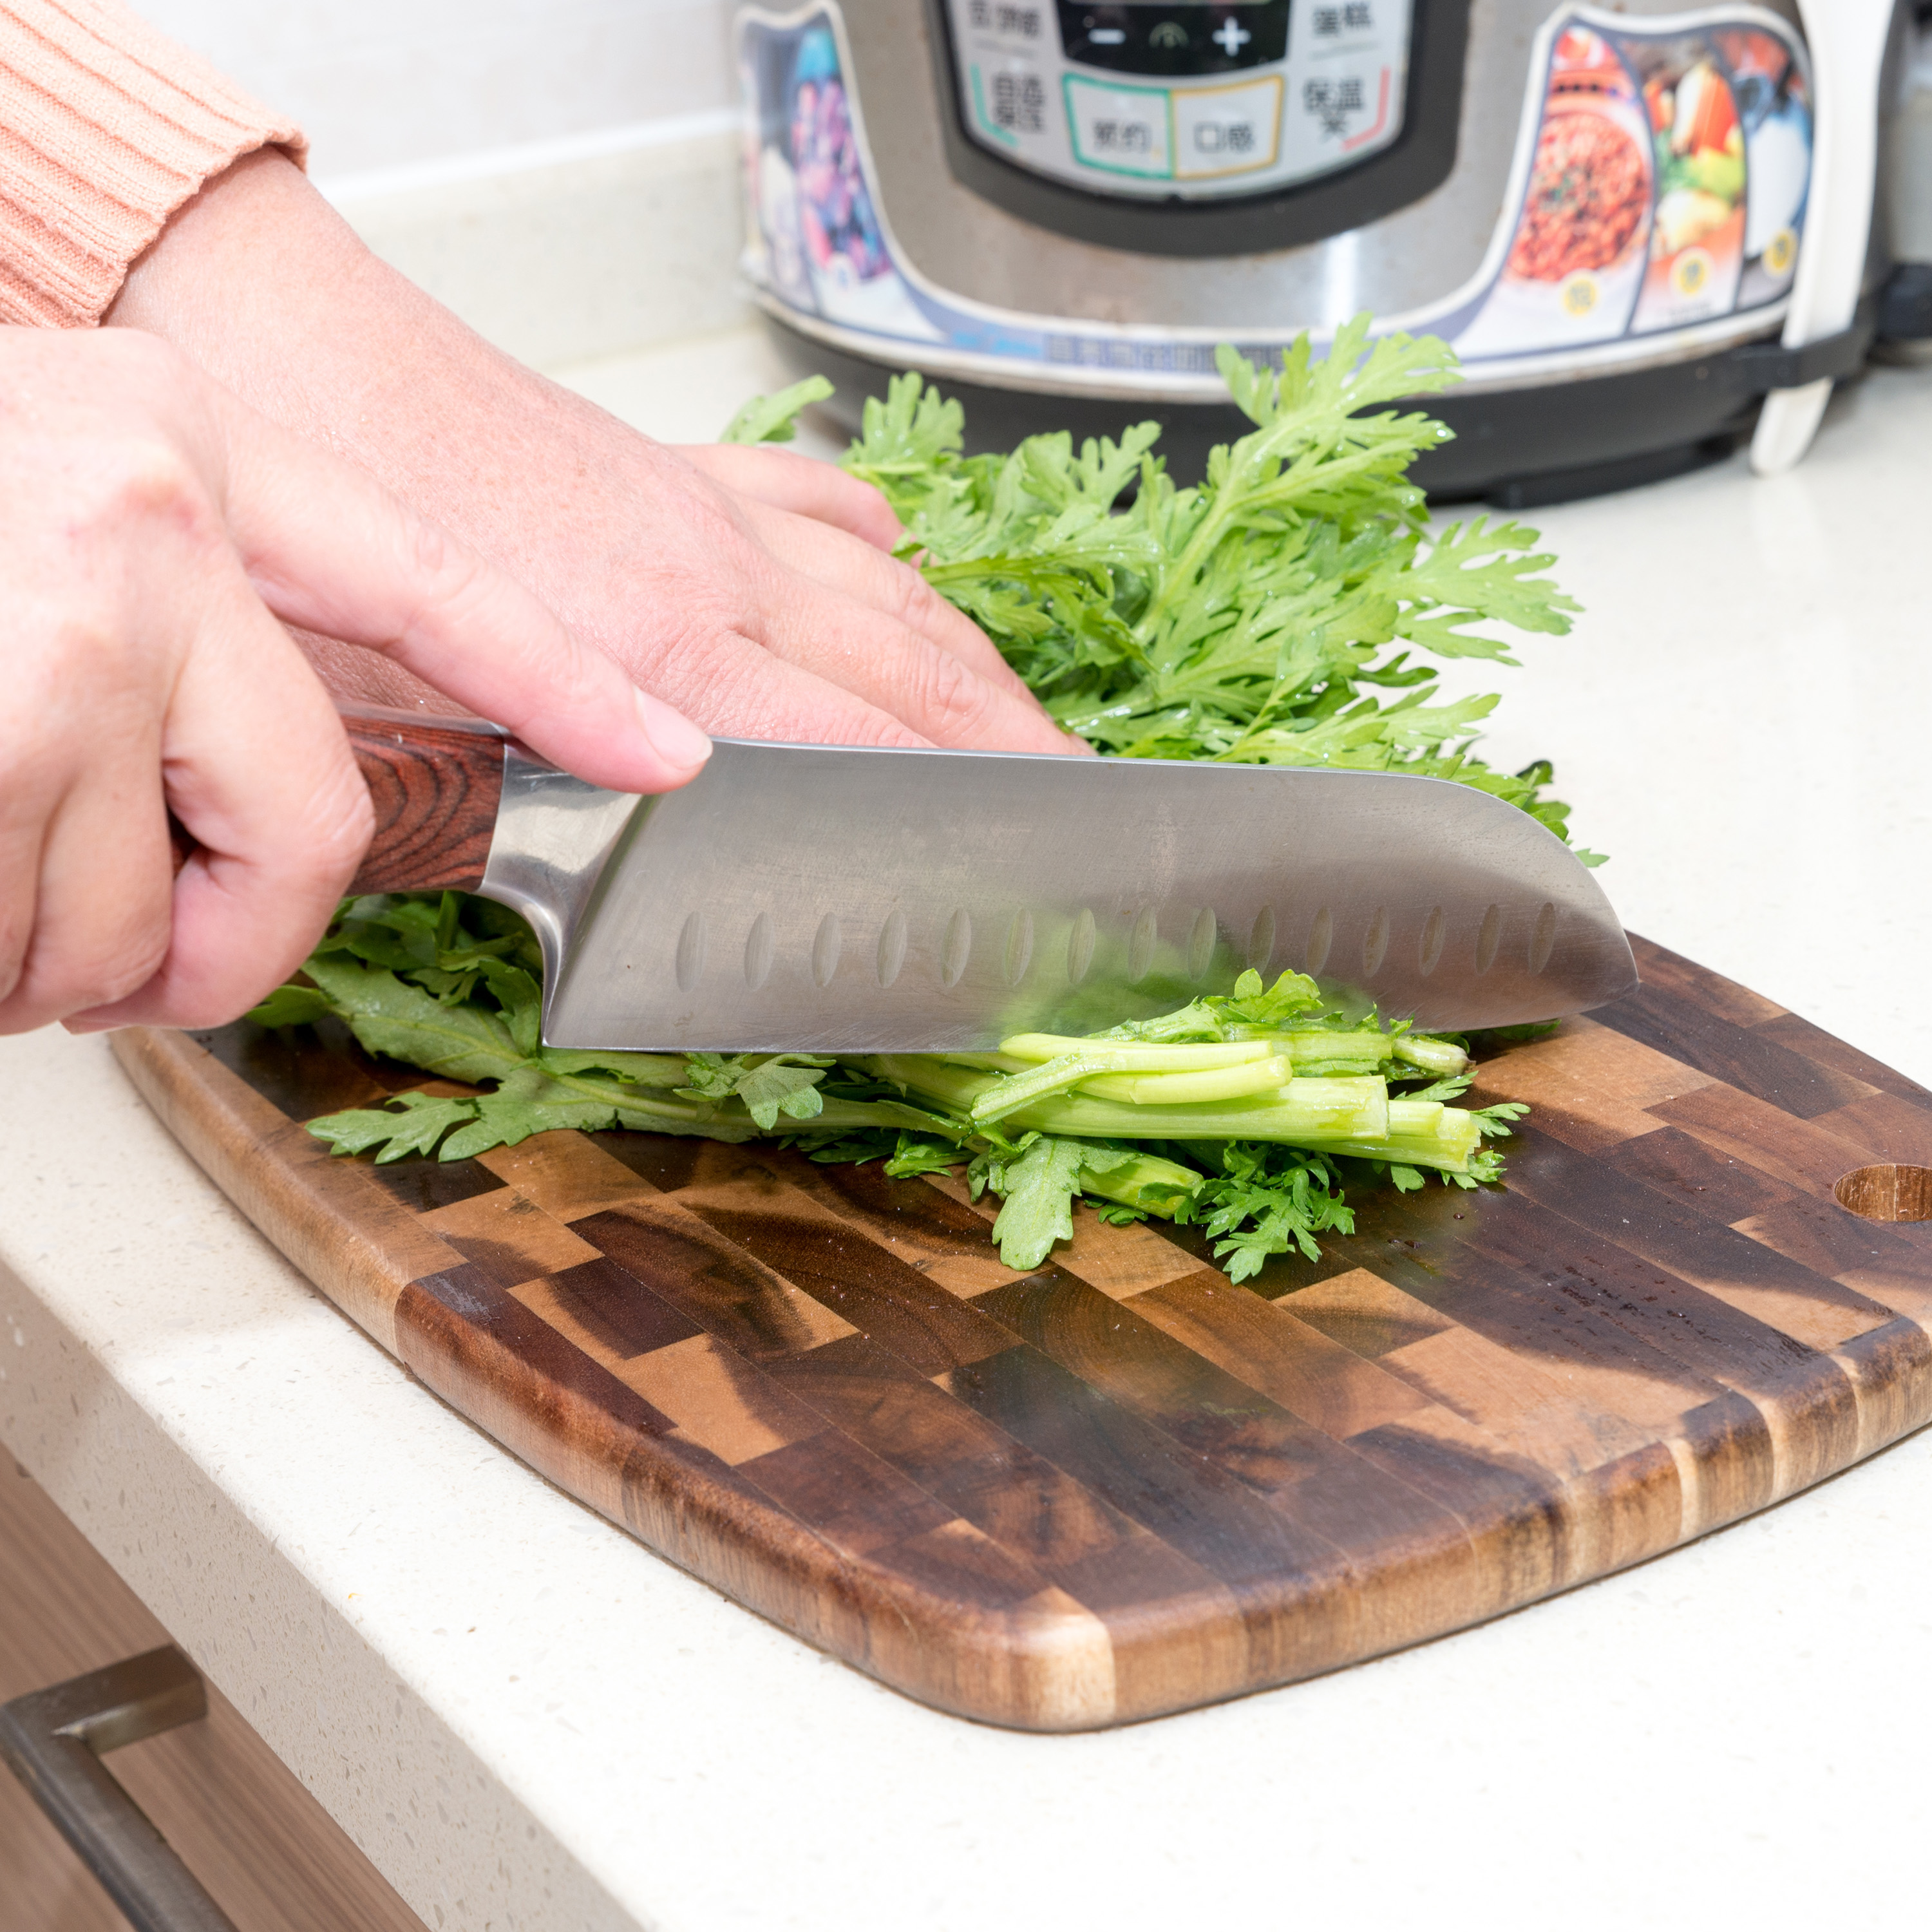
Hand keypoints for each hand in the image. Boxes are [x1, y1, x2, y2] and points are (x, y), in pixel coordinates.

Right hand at [0, 326, 709, 1036]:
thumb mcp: (55, 522)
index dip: (569, 682)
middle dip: (219, 944)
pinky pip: (21, 952)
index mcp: (184, 447)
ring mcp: (51, 634)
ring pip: (137, 923)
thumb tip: (269, 839)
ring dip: (49, 958)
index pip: (440, 581)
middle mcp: (140, 520)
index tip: (676, 756)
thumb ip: (193, 649)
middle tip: (124, 956)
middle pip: (304, 828)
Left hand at [105, 152, 1084, 756]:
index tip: (1028, 843)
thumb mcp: (406, 728)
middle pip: (909, 663)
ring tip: (1024, 706)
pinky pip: (807, 500)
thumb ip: (509, 823)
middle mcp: (714, 575)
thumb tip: (581, 891)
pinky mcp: (671, 465)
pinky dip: (866, 537)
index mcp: (665, 653)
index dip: (959, 800)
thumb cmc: (336, 538)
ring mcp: (702, 510)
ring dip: (966, 651)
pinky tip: (898, 548)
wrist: (294, 362)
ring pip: (884, 584)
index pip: (861, 743)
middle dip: (1008, 733)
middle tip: (1077, 790)